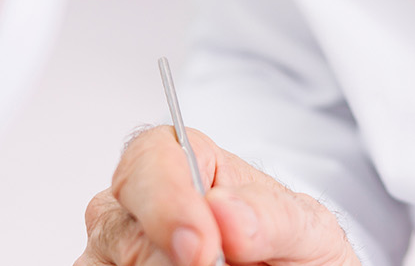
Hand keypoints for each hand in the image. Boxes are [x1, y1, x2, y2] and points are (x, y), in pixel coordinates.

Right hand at [77, 125, 357, 265]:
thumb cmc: (292, 249)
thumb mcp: (306, 230)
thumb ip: (273, 218)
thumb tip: (225, 209)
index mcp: (187, 162)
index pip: (149, 159)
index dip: (166, 202)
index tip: (201, 248)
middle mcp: (140, 203)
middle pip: (119, 227)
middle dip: (168, 261)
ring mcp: (117, 250)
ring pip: (109, 264)